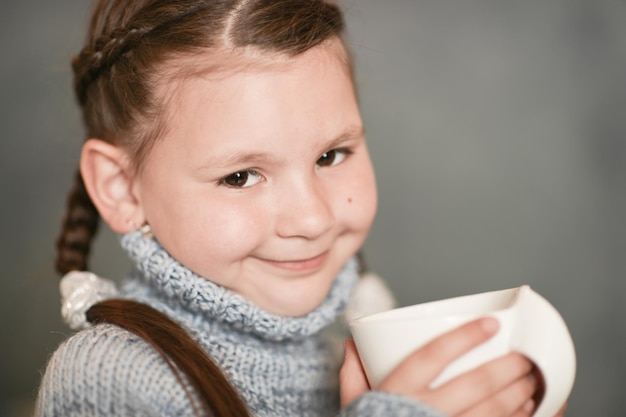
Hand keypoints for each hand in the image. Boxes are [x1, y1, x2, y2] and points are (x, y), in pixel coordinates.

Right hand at [340, 318, 541, 416]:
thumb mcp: (354, 407)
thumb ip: (353, 376)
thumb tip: (353, 345)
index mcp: (398, 392)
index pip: (432, 355)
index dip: (464, 337)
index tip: (490, 324)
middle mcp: (425, 412)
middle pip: (475, 383)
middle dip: (508, 365)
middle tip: (525, 354)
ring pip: (493, 409)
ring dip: (519, 392)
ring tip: (533, 378)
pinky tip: (529, 410)